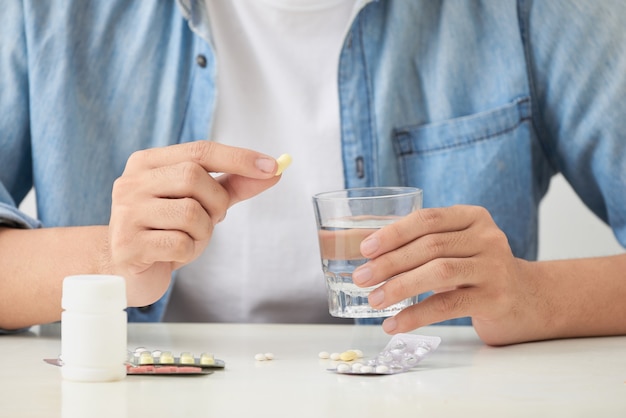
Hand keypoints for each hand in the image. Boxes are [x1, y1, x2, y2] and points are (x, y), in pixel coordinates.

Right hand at [106, 141, 280, 306]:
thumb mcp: (202, 202)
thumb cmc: (166, 229)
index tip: (272, 166)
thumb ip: (234, 184)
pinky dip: (190, 252)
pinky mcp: (128, 245)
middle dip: (217, 201)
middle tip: (212, 218)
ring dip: (203, 231)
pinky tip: (175, 254)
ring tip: (189, 238)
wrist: (124, 269)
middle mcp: (132, 181)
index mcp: (148, 162)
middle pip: (194, 177)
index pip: (200, 150)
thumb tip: (274, 170)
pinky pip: (180, 244)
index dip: (238, 158)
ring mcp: (126, 212)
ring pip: (190, 213)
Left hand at [352, 205, 535, 345]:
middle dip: (389, 262)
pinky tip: (394, 324)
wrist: (526, 299)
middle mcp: (487, 237)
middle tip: (362, 278)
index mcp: (472, 217)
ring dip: (399, 287)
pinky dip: (416, 315)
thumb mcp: (456, 247)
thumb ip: (423, 243)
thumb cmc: (476, 270)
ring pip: (438, 272)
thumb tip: (366, 252)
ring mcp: (494, 268)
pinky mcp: (495, 299)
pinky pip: (448, 306)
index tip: (365, 249)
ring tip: (373, 300)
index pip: (427, 219)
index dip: (393, 233)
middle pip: (430, 246)